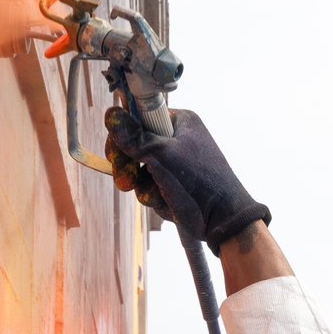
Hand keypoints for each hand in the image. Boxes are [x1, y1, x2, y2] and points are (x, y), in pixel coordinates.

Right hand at [106, 107, 270, 253]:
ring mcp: (174, 164)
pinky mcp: (172, 184)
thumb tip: (110, 113)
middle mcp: (177, 139)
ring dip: (144, 187)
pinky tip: (168, 204)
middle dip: (129, 167)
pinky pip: (149, 187)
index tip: (115, 152)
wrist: (222, 220)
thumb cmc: (199, 181)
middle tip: (124, 181)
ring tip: (158, 195)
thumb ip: (135, 137)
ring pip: (139, 171)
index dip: (124, 135)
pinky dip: (154, 197)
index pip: (140, 117)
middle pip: (135, 146)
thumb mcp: (163, 155)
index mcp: (180, 122)